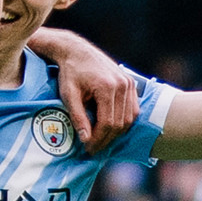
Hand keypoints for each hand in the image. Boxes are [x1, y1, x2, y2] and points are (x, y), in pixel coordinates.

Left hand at [52, 33, 138, 153]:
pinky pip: (133, 109)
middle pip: (120, 122)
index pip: (108, 122)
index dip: (99, 139)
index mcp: (108, 87)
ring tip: (101, 141)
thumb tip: (86, 139)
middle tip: (94, 149)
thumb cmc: (70, 72)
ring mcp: (129, 83)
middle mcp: (123, 85)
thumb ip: (78, 117)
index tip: (88, 148)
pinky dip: (123, 121)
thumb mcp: (69, 95)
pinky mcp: (131, 83)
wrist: (76, 51)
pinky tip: (110, 128)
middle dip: (107, 139)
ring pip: (129, 118)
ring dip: (117, 132)